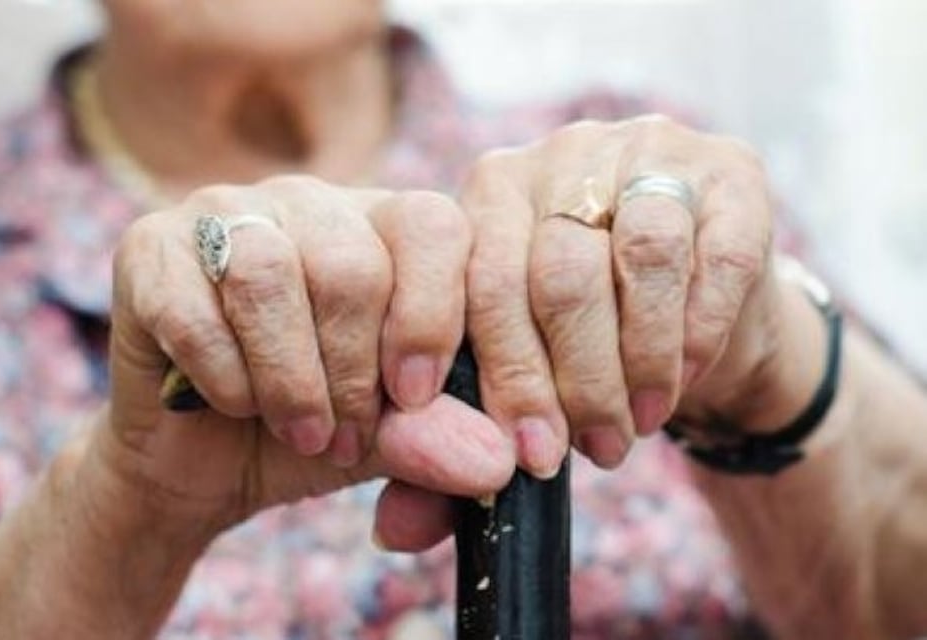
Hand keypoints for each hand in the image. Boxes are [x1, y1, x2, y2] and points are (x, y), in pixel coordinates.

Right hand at [104, 176, 513, 540]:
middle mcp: (309, 202)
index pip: (433, 225)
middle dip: (353, 373)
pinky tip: (233, 403)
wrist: (203, 464)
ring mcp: (225, 212)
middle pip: (351, 264)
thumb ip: (439, 438)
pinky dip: (224, 376)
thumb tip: (497, 466)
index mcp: (382, 225)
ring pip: (271, 273)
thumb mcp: (389, 439)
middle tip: (343, 436)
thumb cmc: (313, 432)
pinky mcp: (150, 246)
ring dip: (290, 378)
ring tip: (299, 430)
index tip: (416, 397)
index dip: (432, 317)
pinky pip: (194, 307)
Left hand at [458, 116, 787, 475]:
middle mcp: (563, 156)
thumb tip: (393, 530)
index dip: (501, 374)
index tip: (517, 453)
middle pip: (558, 272)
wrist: (694, 309)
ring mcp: (650, 151)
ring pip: (641, 257)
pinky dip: (695, 334)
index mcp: (492, 191)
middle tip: (580, 451)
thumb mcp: (518, 378)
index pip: (482, 278)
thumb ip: (454, 439)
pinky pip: (716, 258)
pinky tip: (680, 380)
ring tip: (631, 427)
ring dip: (637, 362)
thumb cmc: (586, 344)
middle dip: (570, 382)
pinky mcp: (732, 173)